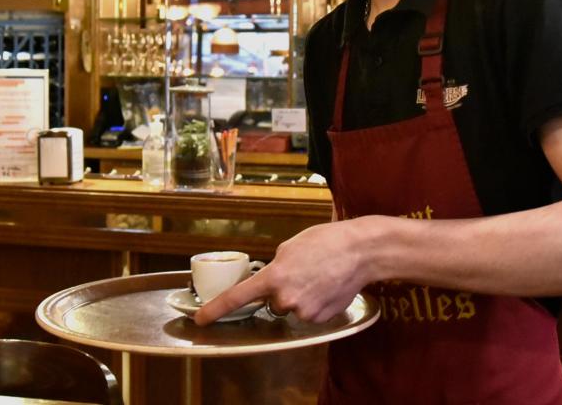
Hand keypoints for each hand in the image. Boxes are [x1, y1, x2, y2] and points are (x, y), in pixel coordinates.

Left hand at [193, 219, 372, 325]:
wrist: (361, 251)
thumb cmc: (327, 241)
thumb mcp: (291, 246)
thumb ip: (276, 266)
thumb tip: (272, 279)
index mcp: (273, 276)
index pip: (237, 297)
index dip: (216, 310)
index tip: (201, 319)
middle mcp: (285, 298)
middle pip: (272, 302)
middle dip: (282, 290)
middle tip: (302, 273)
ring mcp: (304, 311)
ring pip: (292, 308)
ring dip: (300, 296)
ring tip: (319, 276)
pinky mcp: (320, 318)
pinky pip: (309, 313)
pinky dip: (316, 303)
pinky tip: (327, 286)